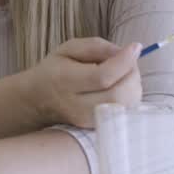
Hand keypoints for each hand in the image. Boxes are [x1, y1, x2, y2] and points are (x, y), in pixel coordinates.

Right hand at [27, 38, 141, 128]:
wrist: (38, 101)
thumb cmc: (56, 70)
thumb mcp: (69, 49)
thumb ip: (97, 47)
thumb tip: (127, 52)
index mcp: (65, 81)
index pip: (102, 77)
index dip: (123, 62)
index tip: (135, 47)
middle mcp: (77, 106)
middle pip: (118, 95)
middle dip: (132, 74)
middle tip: (129, 60)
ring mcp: (88, 121)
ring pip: (126, 105)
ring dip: (133, 85)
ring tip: (122, 72)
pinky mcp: (97, 127)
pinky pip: (126, 112)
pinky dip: (130, 96)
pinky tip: (120, 86)